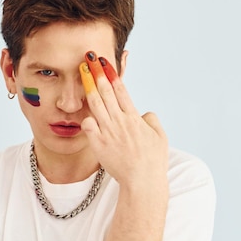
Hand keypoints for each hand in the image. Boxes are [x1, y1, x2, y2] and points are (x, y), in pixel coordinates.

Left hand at [79, 53, 168, 189]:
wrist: (142, 181)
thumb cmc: (153, 161)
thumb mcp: (160, 136)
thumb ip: (151, 120)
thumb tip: (144, 113)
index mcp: (134, 117)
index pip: (121, 89)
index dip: (111, 73)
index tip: (105, 61)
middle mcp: (120, 121)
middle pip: (105, 91)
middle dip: (96, 73)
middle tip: (88, 59)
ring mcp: (109, 132)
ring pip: (95, 104)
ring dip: (88, 87)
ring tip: (82, 73)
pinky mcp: (99, 144)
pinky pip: (88, 126)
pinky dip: (85, 116)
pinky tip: (81, 109)